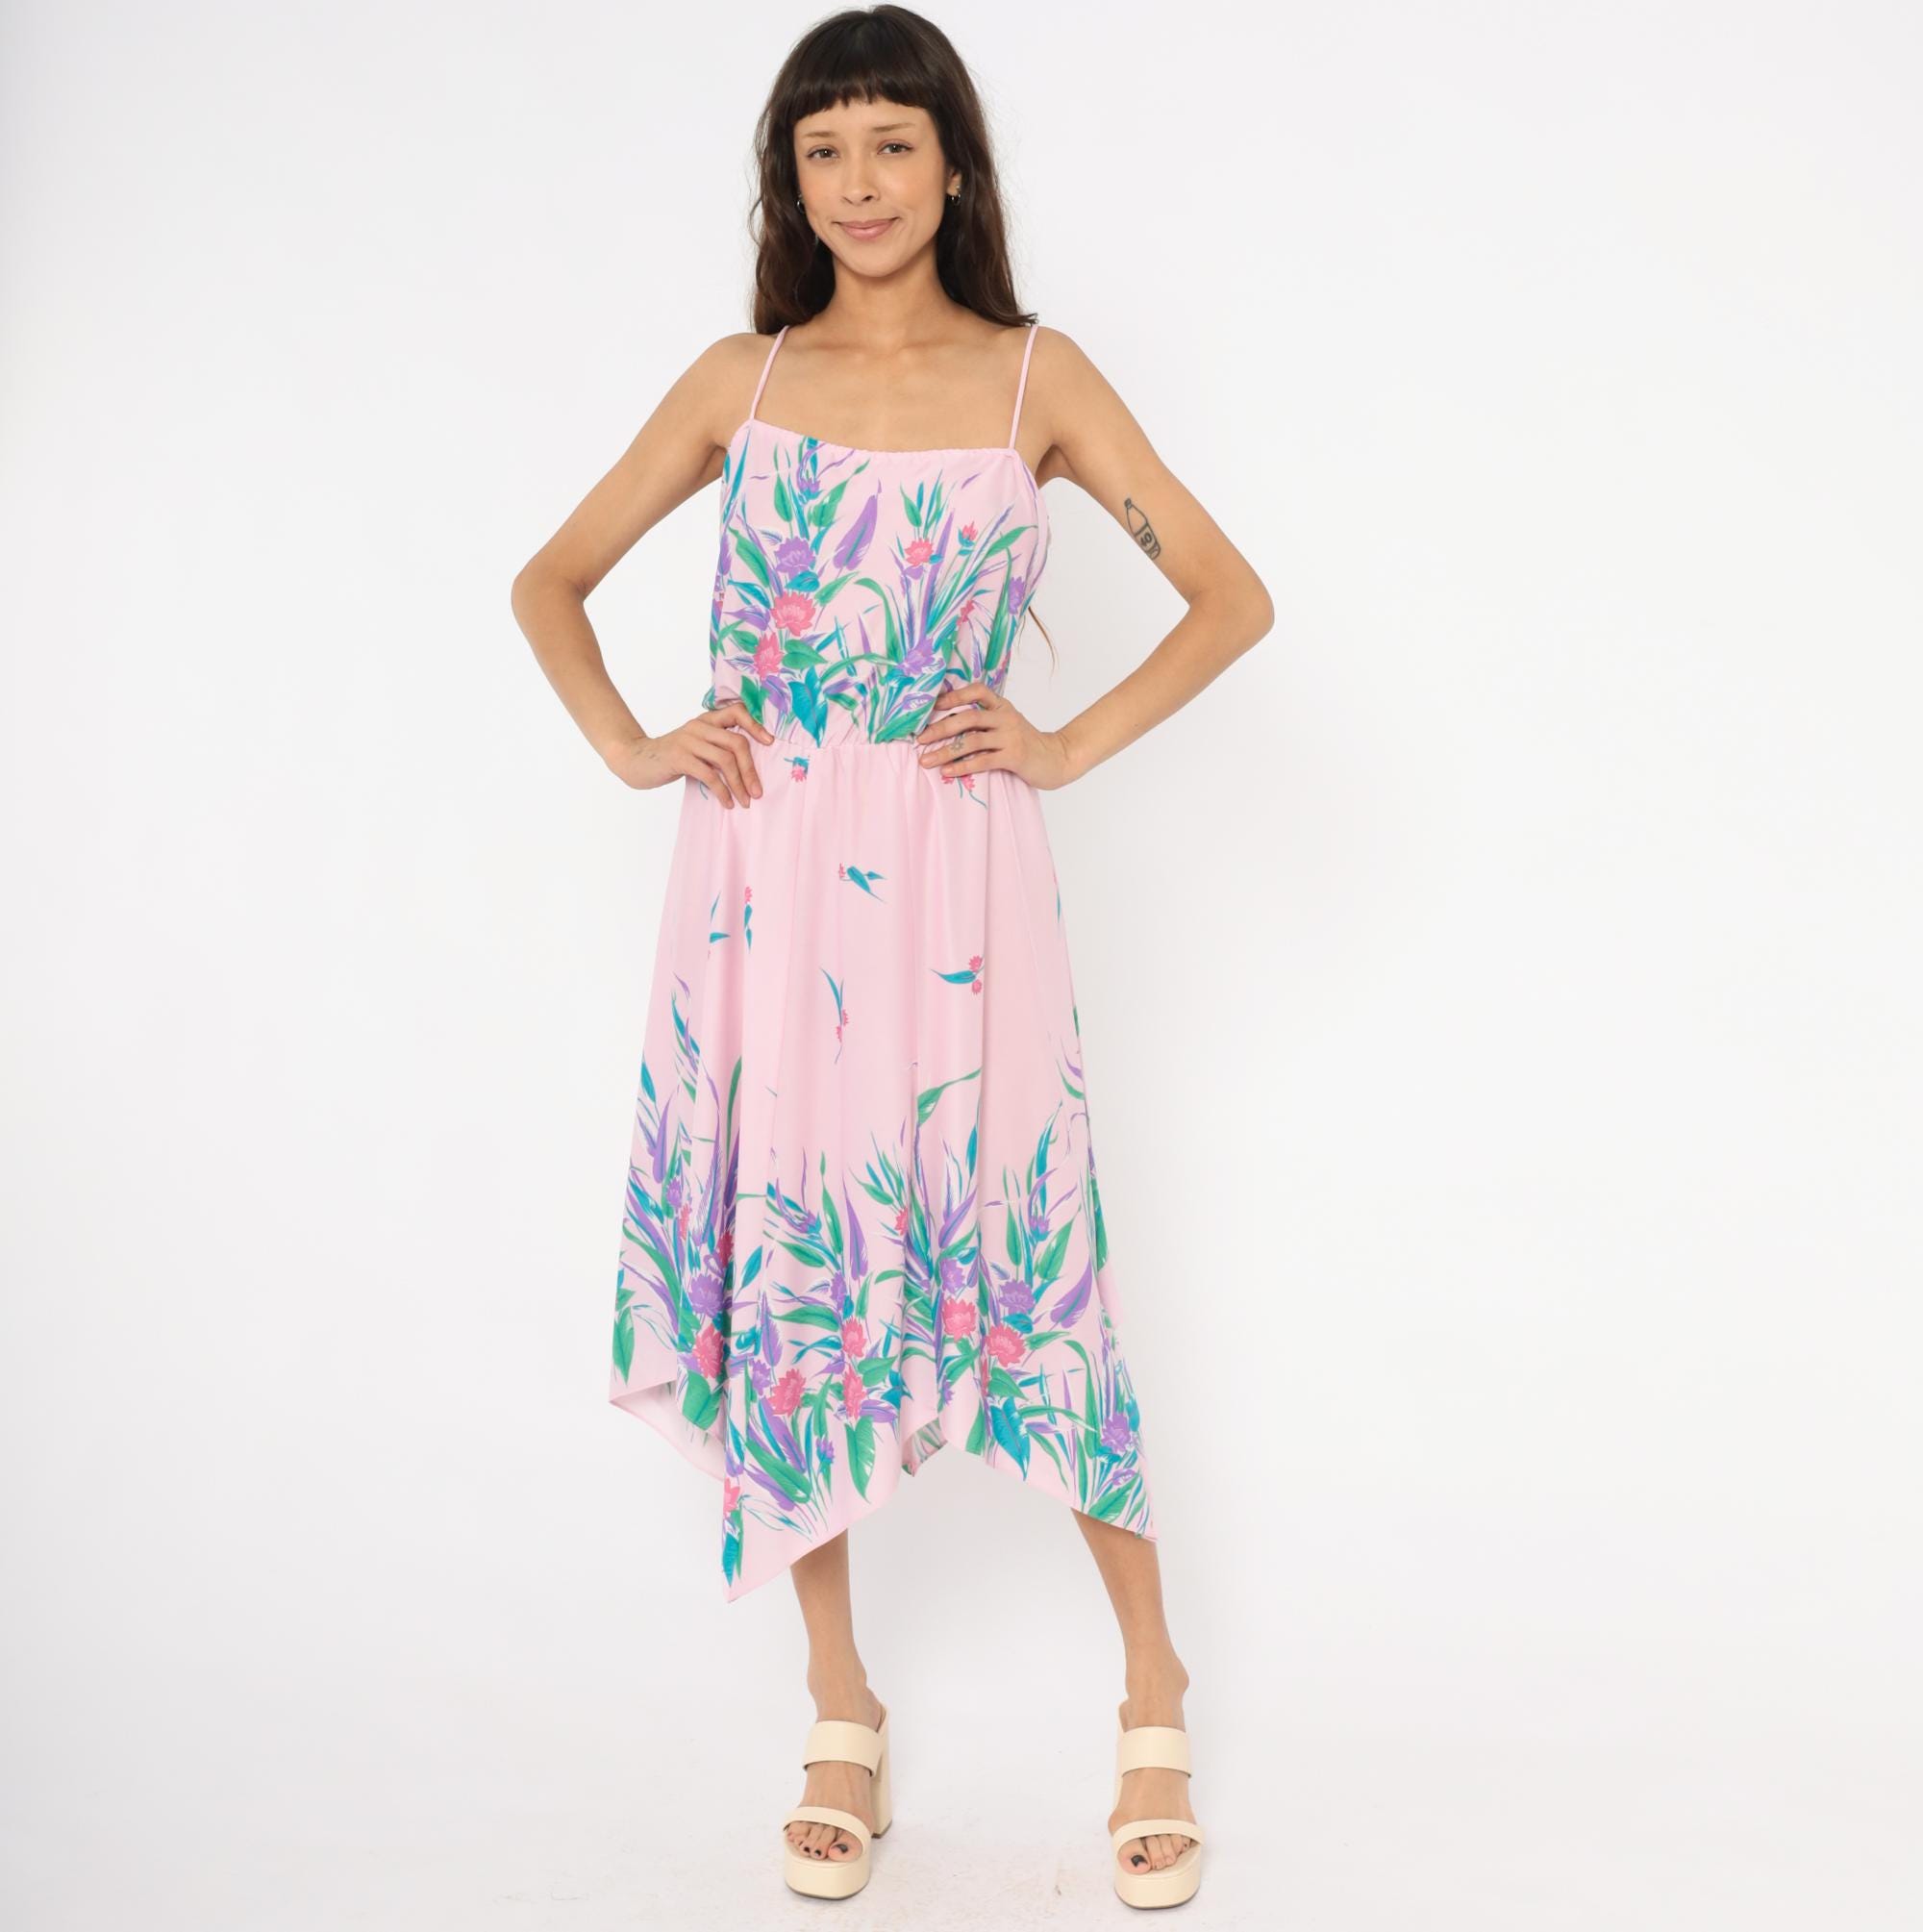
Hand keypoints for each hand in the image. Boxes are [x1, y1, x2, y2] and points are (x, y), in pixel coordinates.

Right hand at [606, 699, 772, 807]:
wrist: (636, 760)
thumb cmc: (671, 756)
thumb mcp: (695, 744)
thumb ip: (716, 746)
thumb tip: (748, 766)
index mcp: (706, 720)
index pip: (736, 711)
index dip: (755, 725)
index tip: (769, 743)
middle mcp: (699, 726)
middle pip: (737, 743)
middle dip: (751, 769)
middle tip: (758, 791)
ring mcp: (689, 740)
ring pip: (726, 760)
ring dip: (739, 784)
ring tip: (745, 801)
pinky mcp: (680, 757)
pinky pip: (709, 775)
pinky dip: (722, 791)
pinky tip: (727, 803)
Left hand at [913, 683, 1078, 789]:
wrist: (1057, 758)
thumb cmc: (1025, 743)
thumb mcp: (1007, 724)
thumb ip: (985, 720)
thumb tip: (947, 722)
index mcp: (1002, 706)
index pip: (977, 691)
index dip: (953, 695)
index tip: (932, 705)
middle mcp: (1005, 717)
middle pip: (968, 717)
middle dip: (940, 728)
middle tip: (919, 739)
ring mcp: (1010, 737)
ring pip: (972, 741)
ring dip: (945, 751)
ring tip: (926, 760)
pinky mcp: (1014, 757)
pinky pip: (983, 761)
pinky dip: (962, 766)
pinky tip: (948, 771)